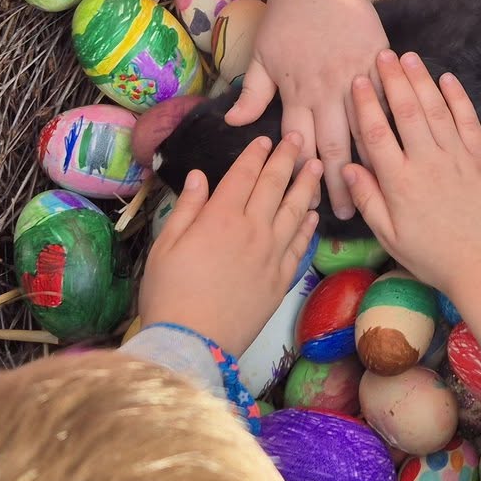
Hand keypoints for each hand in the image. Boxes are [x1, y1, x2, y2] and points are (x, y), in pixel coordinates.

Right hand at [138, 134, 322, 354]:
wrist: (194, 341)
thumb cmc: (170, 293)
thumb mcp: (165, 246)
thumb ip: (187, 208)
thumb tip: (198, 175)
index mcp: (221, 217)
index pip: (244, 175)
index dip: (255, 154)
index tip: (265, 138)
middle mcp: (253, 230)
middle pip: (274, 186)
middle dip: (286, 158)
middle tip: (298, 138)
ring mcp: (272, 254)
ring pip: (295, 211)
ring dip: (306, 186)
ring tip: (315, 167)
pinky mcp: (282, 279)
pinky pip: (301, 245)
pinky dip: (309, 226)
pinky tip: (313, 214)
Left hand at [228, 0, 390, 218]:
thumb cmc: (286, 18)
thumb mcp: (260, 57)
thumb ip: (252, 94)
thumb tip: (235, 126)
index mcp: (295, 93)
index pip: (298, 145)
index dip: (303, 175)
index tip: (310, 203)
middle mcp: (325, 92)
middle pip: (332, 147)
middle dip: (338, 183)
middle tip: (348, 215)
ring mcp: (354, 78)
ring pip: (363, 129)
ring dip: (369, 162)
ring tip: (377, 191)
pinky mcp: (377, 62)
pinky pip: (388, 99)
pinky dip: (394, 123)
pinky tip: (404, 146)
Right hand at [342, 53, 480, 338]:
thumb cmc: (431, 255)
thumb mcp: (389, 236)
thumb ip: (368, 199)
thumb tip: (347, 166)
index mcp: (399, 182)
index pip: (376, 133)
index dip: (366, 104)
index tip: (358, 80)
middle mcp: (427, 162)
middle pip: (406, 111)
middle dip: (394, 79)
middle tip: (382, 54)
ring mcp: (457, 157)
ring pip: (436, 110)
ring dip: (422, 80)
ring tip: (409, 57)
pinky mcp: (480, 158)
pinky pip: (468, 121)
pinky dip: (458, 97)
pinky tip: (447, 78)